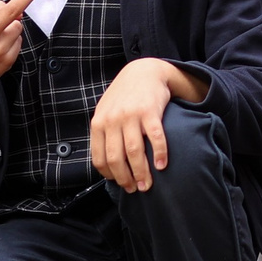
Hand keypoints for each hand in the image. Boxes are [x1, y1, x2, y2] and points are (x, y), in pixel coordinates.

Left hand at [91, 58, 206, 192]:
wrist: (144, 71)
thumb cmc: (125, 95)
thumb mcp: (106, 111)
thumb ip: (104, 133)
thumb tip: (107, 163)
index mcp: (99, 123)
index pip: (100, 158)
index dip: (110, 175)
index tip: (120, 183)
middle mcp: (113, 120)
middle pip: (117, 159)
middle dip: (126, 179)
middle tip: (135, 189)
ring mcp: (131, 115)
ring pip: (134, 152)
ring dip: (142, 172)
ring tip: (148, 184)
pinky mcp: (150, 111)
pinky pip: (155, 138)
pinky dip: (159, 154)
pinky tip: (162, 165)